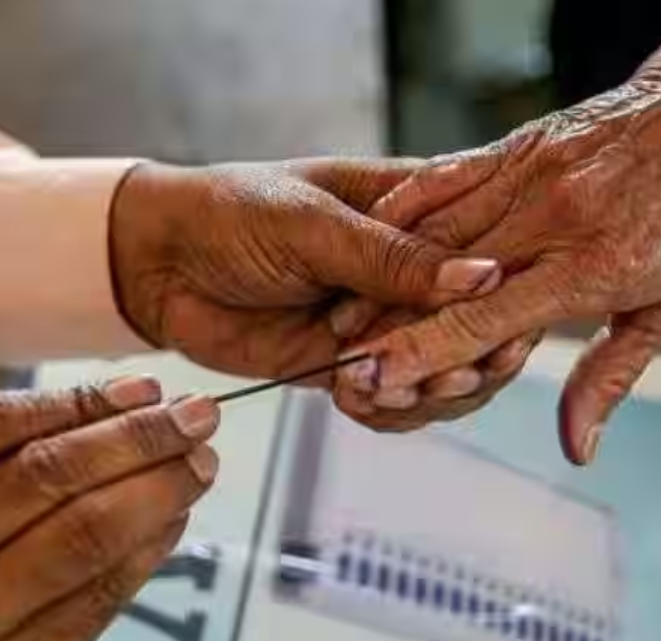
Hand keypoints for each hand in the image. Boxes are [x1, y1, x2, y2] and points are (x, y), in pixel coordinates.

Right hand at [0, 378, 218, 640]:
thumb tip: (119, 410)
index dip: (79, 400)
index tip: (143, 388)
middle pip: (48, 474)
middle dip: (139, 437)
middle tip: (196, 416)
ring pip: (86, 534)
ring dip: (159, 489)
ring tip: (199, 463)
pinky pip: (100, 596)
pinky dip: (149, 549)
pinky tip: (174, 520)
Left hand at [108, 158, 502, 381]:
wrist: (156, 263)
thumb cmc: (230, 212)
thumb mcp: (313, 223)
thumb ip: (394, 258)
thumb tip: (483, 278)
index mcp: (418, 210)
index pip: (490, 253)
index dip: (505, 297)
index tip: (503, 330)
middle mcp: (410, 270)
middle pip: (479, 324)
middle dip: (469, 356)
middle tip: (450, 375)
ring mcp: (384, 321)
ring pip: (443, 370)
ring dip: (428, 390)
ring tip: (394, 390)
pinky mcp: (351, 365)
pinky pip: (393, 400)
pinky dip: (386, 410)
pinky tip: (358, 399)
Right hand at [333, 50, 660, 461]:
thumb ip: (609, 377)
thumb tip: (576, 447)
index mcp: (593, 266)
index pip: (486, 321)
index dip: (423, 354)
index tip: (374, 381)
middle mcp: (553, 218)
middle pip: (445, 280)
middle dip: (385, 324)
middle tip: (338, 361)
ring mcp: (532, 174)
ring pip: (436, 229)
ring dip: (383, 273)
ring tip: (342, 313)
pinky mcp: (521, 143)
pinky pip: (448, 176)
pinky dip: (406, 208)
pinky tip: (373, 234)